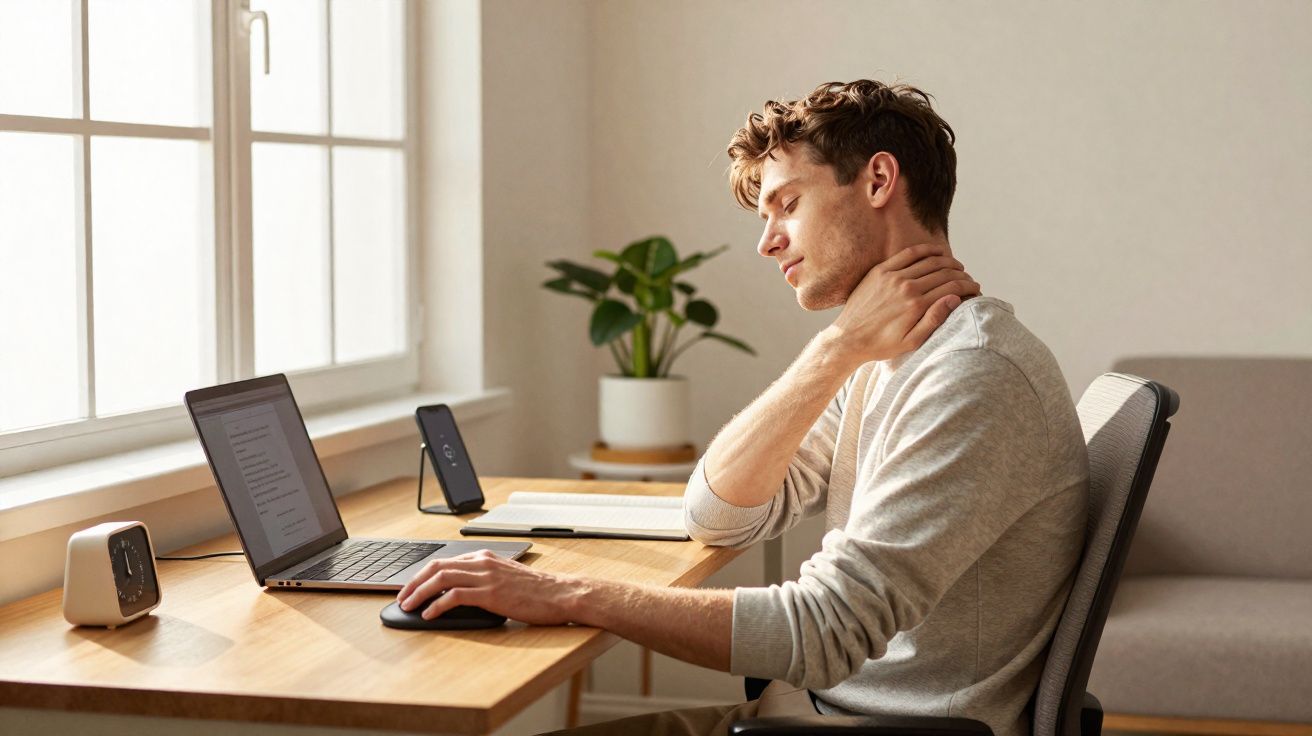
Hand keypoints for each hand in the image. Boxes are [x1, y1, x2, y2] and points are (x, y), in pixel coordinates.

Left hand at [396, 549, 581, 624]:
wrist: (560, 594)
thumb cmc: (537, 591)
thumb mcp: (506, 577)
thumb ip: (485, 578)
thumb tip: (460, 593)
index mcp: (485, 557)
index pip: (445, 561)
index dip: (423, 574)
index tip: (411, 586)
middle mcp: (483, 562)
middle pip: (437, 566)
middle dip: (414, 582)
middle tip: (402, 597)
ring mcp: (486, 577)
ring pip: (441, 579)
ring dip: (419, 593)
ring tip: (408, 606)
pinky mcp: (490, 594)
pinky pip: (454, 596)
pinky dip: (437, 605)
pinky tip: (429, 615)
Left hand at [827, 243, 979, 364]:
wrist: (848, 338)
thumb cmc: (881, 345)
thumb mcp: (911, 341)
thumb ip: (935, 320)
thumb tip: (955, 298)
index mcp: (916, 305)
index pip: (952, 287)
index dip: (968, 286)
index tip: (976, 289)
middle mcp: (906, 286)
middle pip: (943, 272)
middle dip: (962, 275)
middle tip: (969, 279)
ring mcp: (892, 276)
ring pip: (929, 261)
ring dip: (948, 262)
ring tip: (958, 267)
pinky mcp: (880, 270)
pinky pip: (909, 253)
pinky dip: (927, 250)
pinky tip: (938, 252)